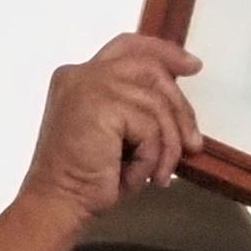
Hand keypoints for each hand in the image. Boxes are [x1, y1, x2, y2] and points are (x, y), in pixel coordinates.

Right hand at [24, 35, 201, 220]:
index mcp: (79, 77)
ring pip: (156, 101)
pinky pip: (150, 126)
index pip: (128, 47)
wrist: (58, 202)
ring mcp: (89, 86)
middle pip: (149, 68)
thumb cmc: (86, 179)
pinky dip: (151, 157)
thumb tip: (181, 110)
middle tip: (192, 142)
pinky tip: (136, 177)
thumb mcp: (116, 135)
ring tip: (159, 174)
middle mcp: (81, 74)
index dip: (164, 52)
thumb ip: (137, 109)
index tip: (192, 66)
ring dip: (167, 144)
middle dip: (179, 105)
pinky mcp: (101, 105)